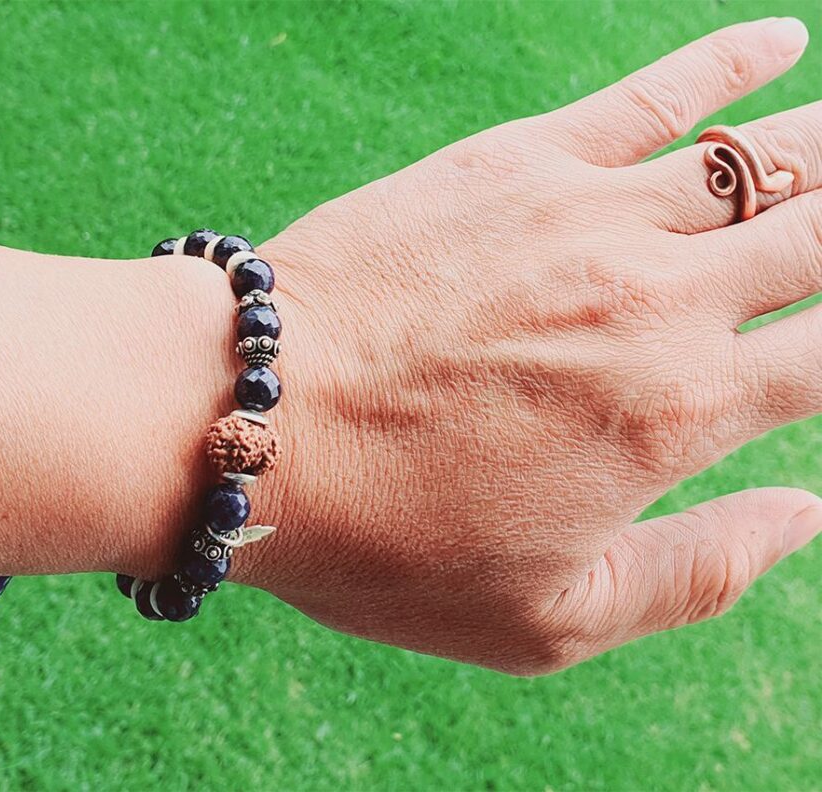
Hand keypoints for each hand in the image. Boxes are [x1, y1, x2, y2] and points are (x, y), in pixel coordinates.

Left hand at [237, 19, 821, 673]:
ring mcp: (588, 216)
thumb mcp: (548, 618)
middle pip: (818, 234)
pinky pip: (649, 94)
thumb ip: (695, 575)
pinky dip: (728, 61)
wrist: (247, 424)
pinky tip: (777, 43)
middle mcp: (657, 302)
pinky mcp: (512, 162)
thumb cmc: (385, 537)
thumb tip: (806, 519)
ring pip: (762, 159)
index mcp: (679, 415)